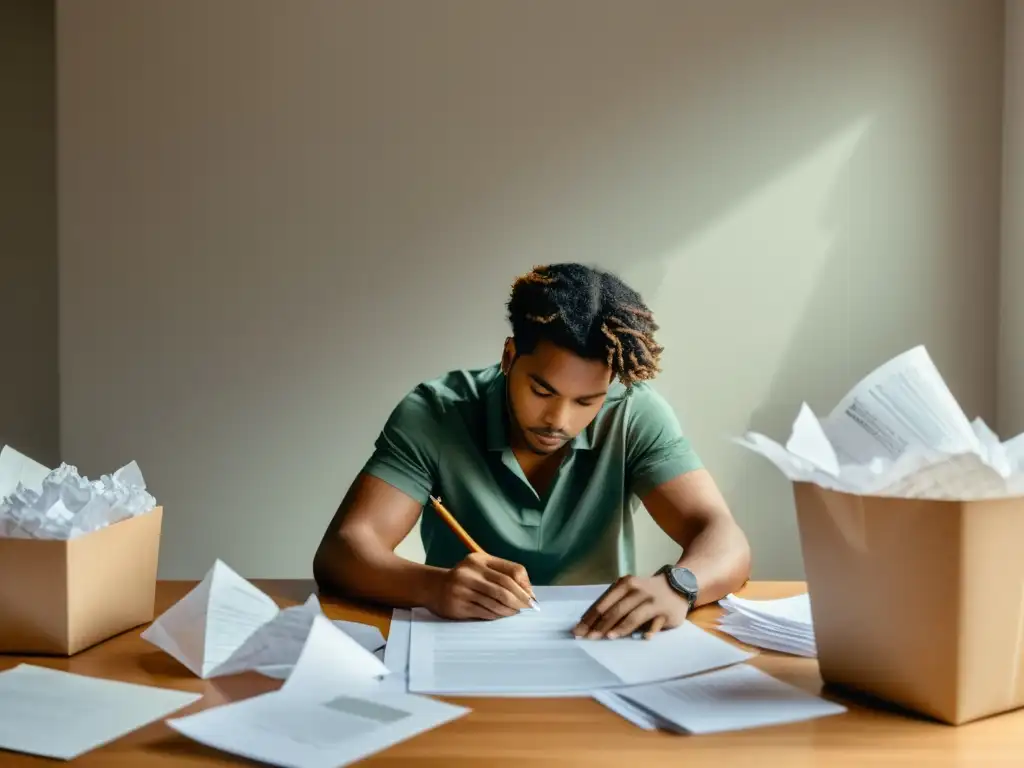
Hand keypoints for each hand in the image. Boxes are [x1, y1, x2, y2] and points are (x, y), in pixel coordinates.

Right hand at [427, 552, 535, 619]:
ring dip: (510, 610)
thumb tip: (529, 592)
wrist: (433, 587)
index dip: (525, 585)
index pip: (512, 570)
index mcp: (480, 559)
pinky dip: (498, 615)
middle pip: (505, 587)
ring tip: (515, 613)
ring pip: (496, 601)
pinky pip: (485, 612)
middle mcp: (471, 571)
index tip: (532, 597)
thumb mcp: (481, 568)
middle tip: (528, 608)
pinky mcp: (459, 605)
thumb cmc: (465, 578)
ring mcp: (463, 588)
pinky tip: (502, 616)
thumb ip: (503, 575)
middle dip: (521, 600)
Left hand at [572, 575, 688, 639]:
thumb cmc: (646, 592)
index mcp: (624, 584)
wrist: (678, 585)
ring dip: (620, 628)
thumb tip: (588, 623)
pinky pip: (655, 623)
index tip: (578, 631)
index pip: (603, 604)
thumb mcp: (628, 590)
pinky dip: (650, 630)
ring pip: (633, 616)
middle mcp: (637, 591)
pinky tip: (643, 638)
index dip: (589, 618)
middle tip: (588, 639)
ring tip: (609, 637)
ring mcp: (652, 601)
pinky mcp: (665, 612)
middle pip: (615, 611)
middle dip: (600, 626)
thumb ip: (612, 603)